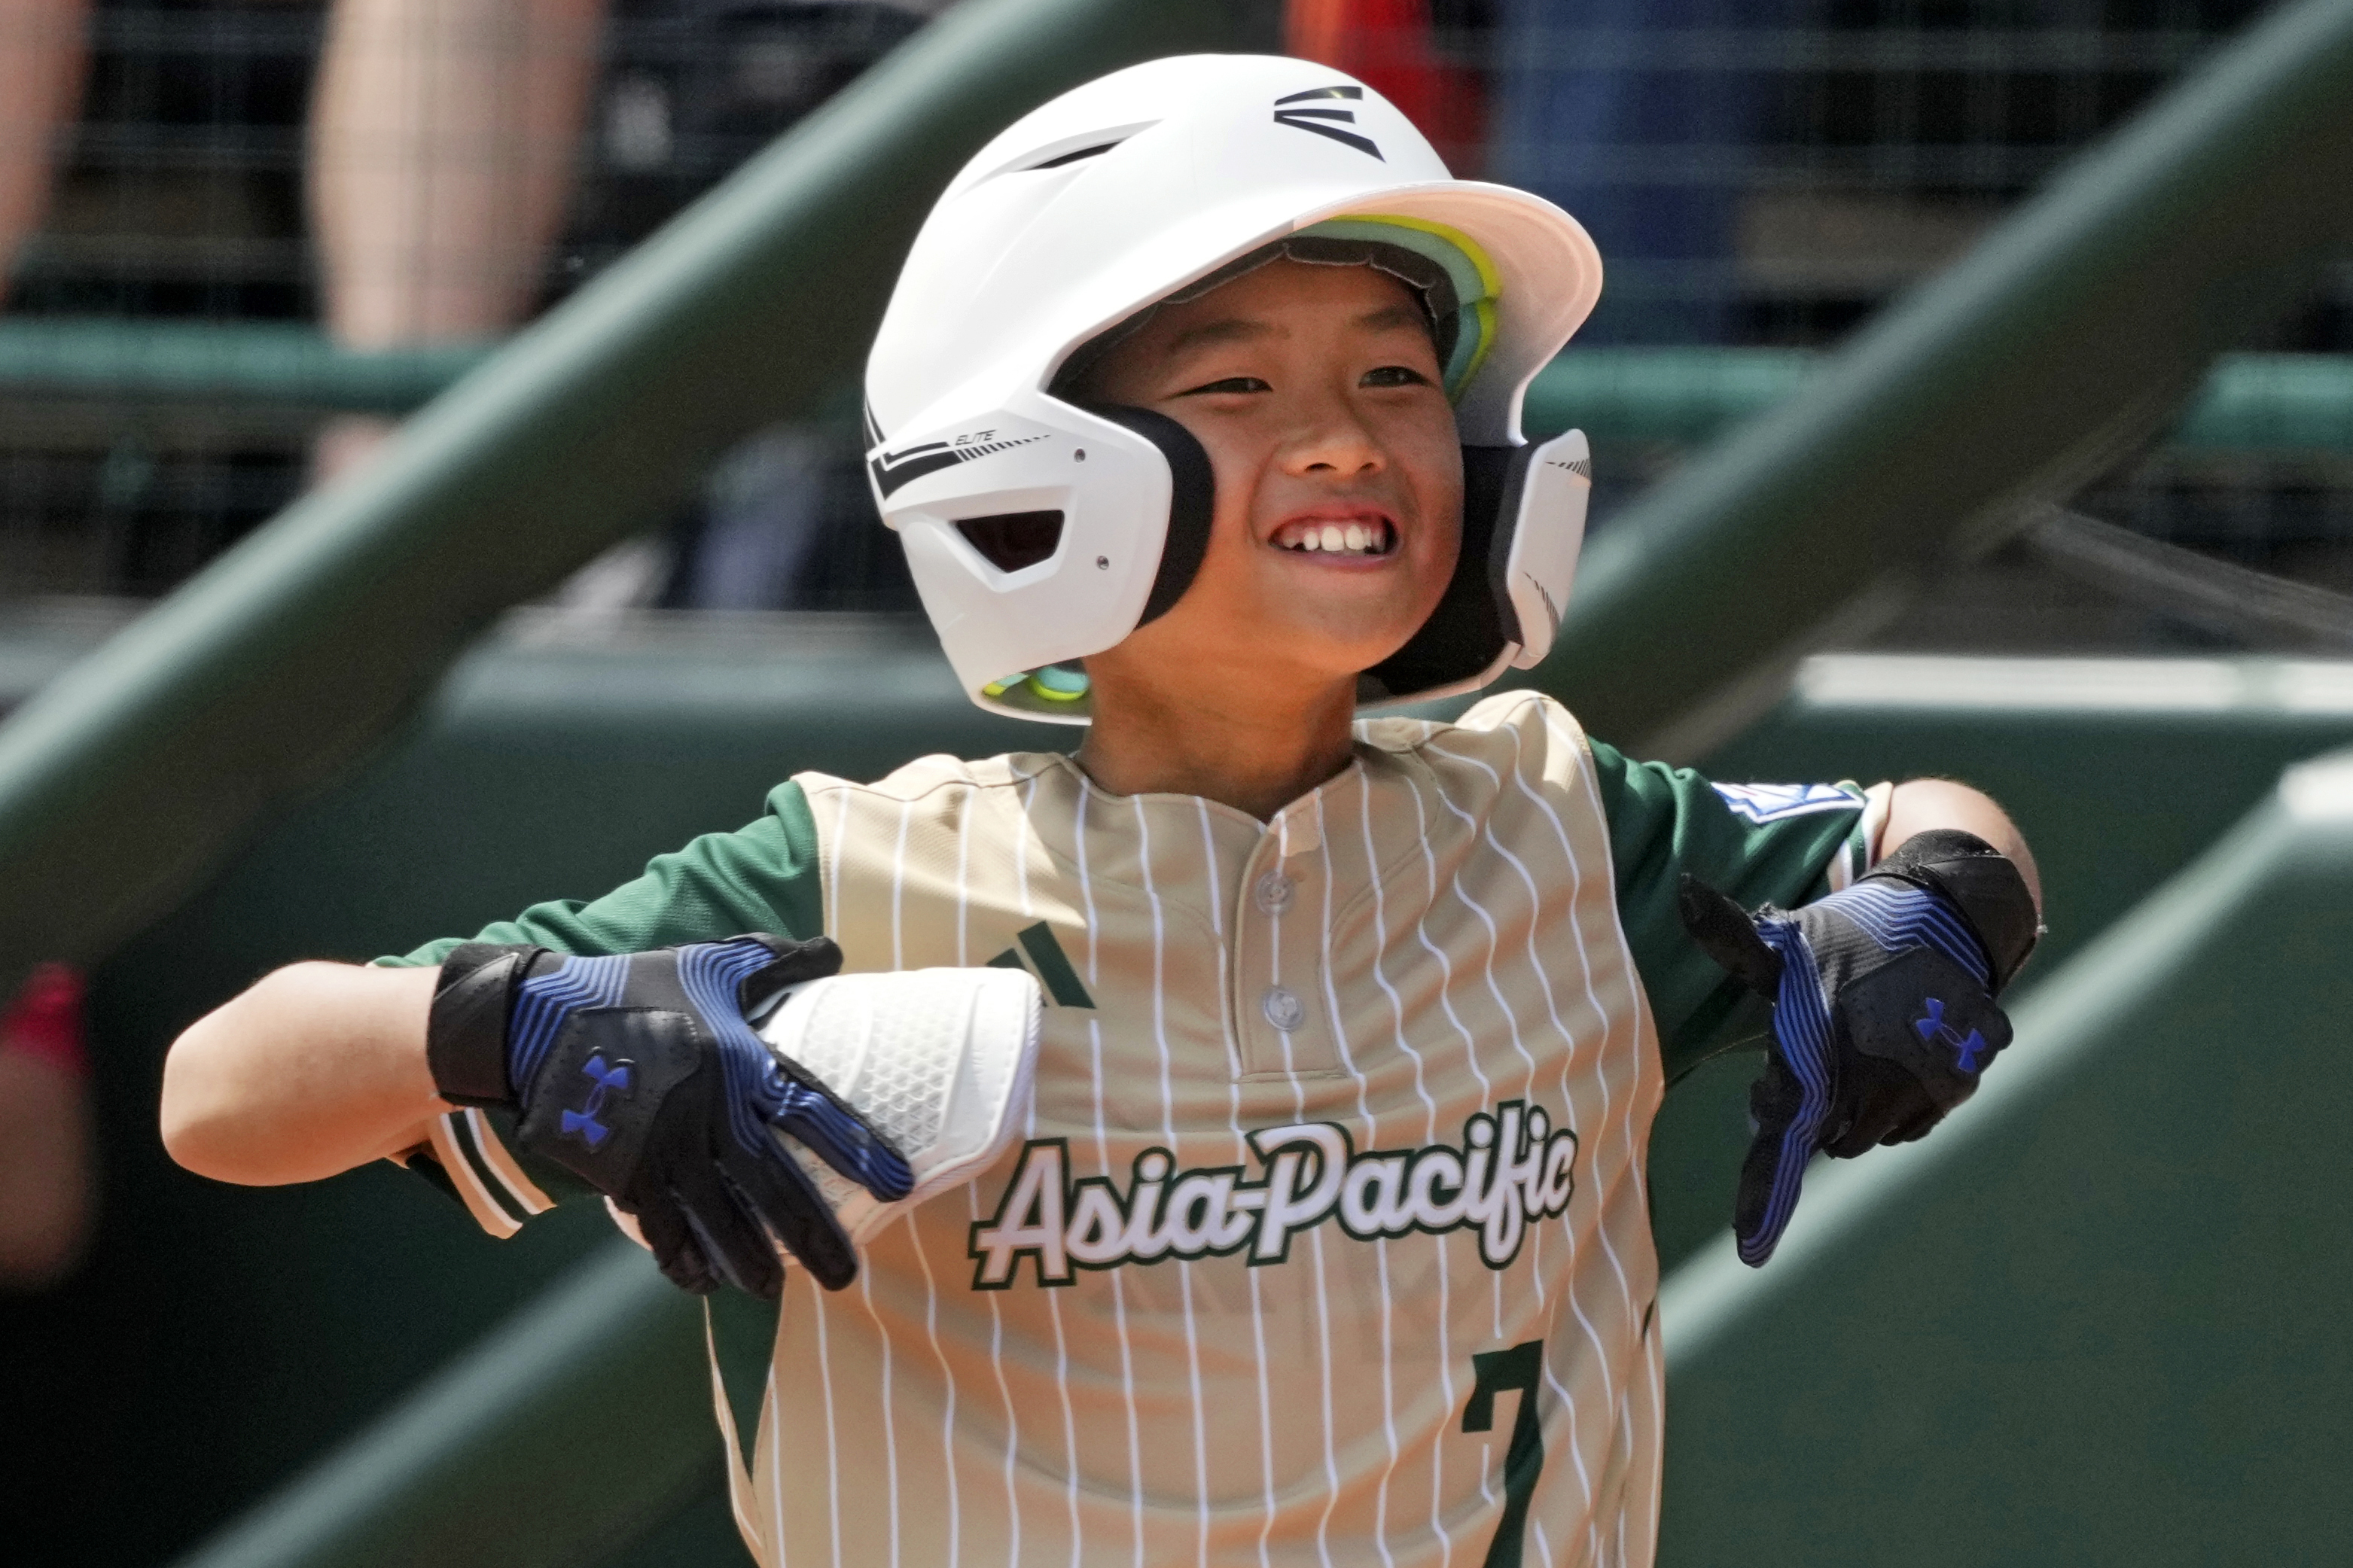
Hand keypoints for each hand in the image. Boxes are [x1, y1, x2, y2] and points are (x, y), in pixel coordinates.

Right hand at [426, 933, 913, 1296]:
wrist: (539, 1022)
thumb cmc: (634, 987)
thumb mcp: (711, 964)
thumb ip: (775, 962)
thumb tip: (833, 950)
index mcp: (739, 1062)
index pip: (812, 1111)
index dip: (858, 1149)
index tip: (900, 1186)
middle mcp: (709, 1113)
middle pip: (773, 1186)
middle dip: (812, 1235)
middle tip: (847, 1276)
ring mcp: (664, 1149)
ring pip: (719, 1220)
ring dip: (750, 1260)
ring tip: (775, 1292)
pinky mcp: (623, 1172)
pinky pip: (661, 1228)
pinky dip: (682, 1260)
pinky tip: (702, 1284)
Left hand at [1678, 830, 2039, 1266]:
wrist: (1948, 917)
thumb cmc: (1848, 935)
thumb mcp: (1786, 942)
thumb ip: (1731, 938)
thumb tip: (1683, 889)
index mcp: (1819, 1060)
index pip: (1782, 1144)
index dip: (1763, 1199)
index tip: (1749, 1253)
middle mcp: (1872, 1087)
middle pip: (1821, 1140)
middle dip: (1812, 1110)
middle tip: (1820, 1053)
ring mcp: (1921, 1093)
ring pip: (1865, 1134)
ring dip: (1854, 1105)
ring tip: (1861, 1041)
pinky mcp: (1958, 1090)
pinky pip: (1910, 1123)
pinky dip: (1896, 1099)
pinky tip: (1896, 1049)